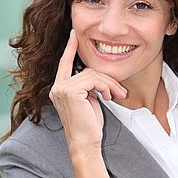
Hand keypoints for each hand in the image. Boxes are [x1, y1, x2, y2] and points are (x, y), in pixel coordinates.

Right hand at [48, 29, 126, 154]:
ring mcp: (62, 89)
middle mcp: (57, 87)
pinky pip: (95, 80)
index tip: (74, 34)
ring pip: (93, 75)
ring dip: (110, 85)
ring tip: (117, 96)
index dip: (70, 48)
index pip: (64, 64)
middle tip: (121, 91)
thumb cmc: (89, 126)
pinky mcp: (71, 92)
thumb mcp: (89, 102)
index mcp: (59, 89)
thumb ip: (88, 87)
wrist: (85, 143)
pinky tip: (109, 98)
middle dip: (107, 80)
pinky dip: (107, 87)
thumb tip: (99, 78)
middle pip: (87, 70)